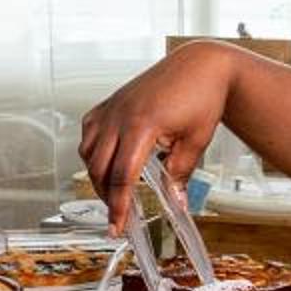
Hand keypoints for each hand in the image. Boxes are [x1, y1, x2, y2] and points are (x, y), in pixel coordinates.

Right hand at [78, 44, 237, 233]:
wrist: (201, 65)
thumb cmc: (202, 95)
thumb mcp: (196, 141)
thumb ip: (181, 174)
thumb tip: (175, 202)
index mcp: (143, 125)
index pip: (122, 176)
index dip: (119, 206)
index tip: (118, 225)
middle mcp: (121, 115)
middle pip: (99, 168)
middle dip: (106, 196)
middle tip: (119, 215)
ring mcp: (113, 107)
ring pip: (88, 151)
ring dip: (97, 175)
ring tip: (114, 190)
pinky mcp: (111, 102)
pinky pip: (89, 131)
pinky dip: (92, 150)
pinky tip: (106, 159)